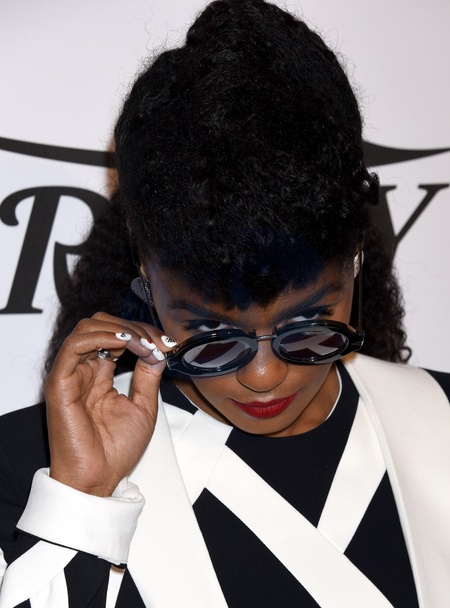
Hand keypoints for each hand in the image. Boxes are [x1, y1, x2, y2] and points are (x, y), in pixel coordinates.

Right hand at [45, 312, 174, 496]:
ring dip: (121, 329)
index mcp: (101, 374)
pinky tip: (125, 343)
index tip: (167, 343)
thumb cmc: (116, 450)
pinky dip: (101, 336)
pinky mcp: (60, 382)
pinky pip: (74, 346)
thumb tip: (157, 350)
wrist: (99, 479)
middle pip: (103, 325)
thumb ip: (148, 375)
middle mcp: (85, 370)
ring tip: (143, 343)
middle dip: (134, 327)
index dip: (143, 333)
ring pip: (88, 328)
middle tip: (156, 341)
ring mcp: (72, 374)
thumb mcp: (144, 405)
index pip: (118, 336)